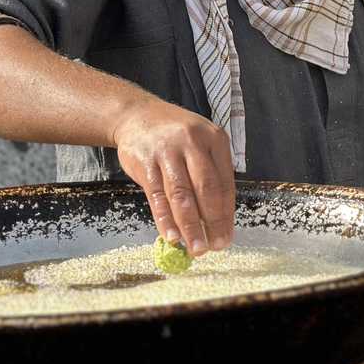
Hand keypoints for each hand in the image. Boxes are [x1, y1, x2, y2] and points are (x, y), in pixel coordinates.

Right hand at [112, 99, 235, 255]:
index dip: (226, 214)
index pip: (225, 183)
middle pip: (206, 189)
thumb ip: (210, 175)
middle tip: (213, 247)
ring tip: (195, 248)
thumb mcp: (200, 144)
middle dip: (212, 223)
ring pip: (182, 195)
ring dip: (190, 226)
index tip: (226, 237)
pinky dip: (165, 219)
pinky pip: (157, 196)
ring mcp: (168, 151)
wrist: (137, 115)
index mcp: (214, 139)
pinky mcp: (145, 161)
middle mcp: (193, 142)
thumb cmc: (175, 136)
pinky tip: (172, 236)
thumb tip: (217, 220)